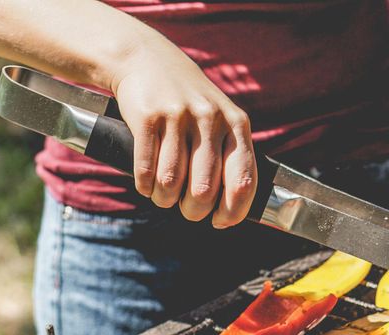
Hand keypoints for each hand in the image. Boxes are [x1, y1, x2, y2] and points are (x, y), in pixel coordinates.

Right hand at [109, 41, 255, 227]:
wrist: (146, 59)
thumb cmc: (190, 103)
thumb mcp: (220, 120)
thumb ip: (231, 156)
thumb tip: (233, 210)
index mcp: (236, 124)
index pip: (243, 180)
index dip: (233, 211)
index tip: (220, 222)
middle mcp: (210, 119)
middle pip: (204, 190)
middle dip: (194, 210)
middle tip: (188, 210)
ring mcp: (178, 116)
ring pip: (172, 183)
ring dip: (165, 200)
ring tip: (164, 197)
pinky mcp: (147, 116)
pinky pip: (145, 169)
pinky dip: (145, 186)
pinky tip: (147, 186)